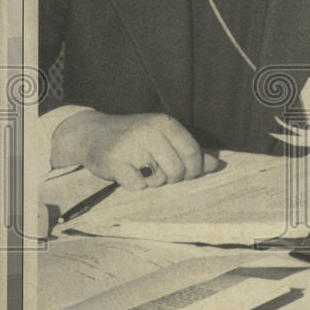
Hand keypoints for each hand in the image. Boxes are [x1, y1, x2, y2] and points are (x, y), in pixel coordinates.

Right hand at [51, 110, 218, 189]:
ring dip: (152, 181)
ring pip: (158, 180)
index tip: (187, 173)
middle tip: (159, 170)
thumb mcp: (164, 138)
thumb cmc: (135, 138)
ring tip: (141, 168)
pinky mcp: (114, 162)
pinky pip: (138, 186)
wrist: (93, 133)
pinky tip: (127, 172)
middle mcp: (149, 132)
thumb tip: (216, 165)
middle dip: (172, 177)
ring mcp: (131, 146)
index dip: (194, 169)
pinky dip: (135, 184)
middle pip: (177, 170)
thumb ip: (190, 151)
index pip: (193, 153)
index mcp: (165, 123)